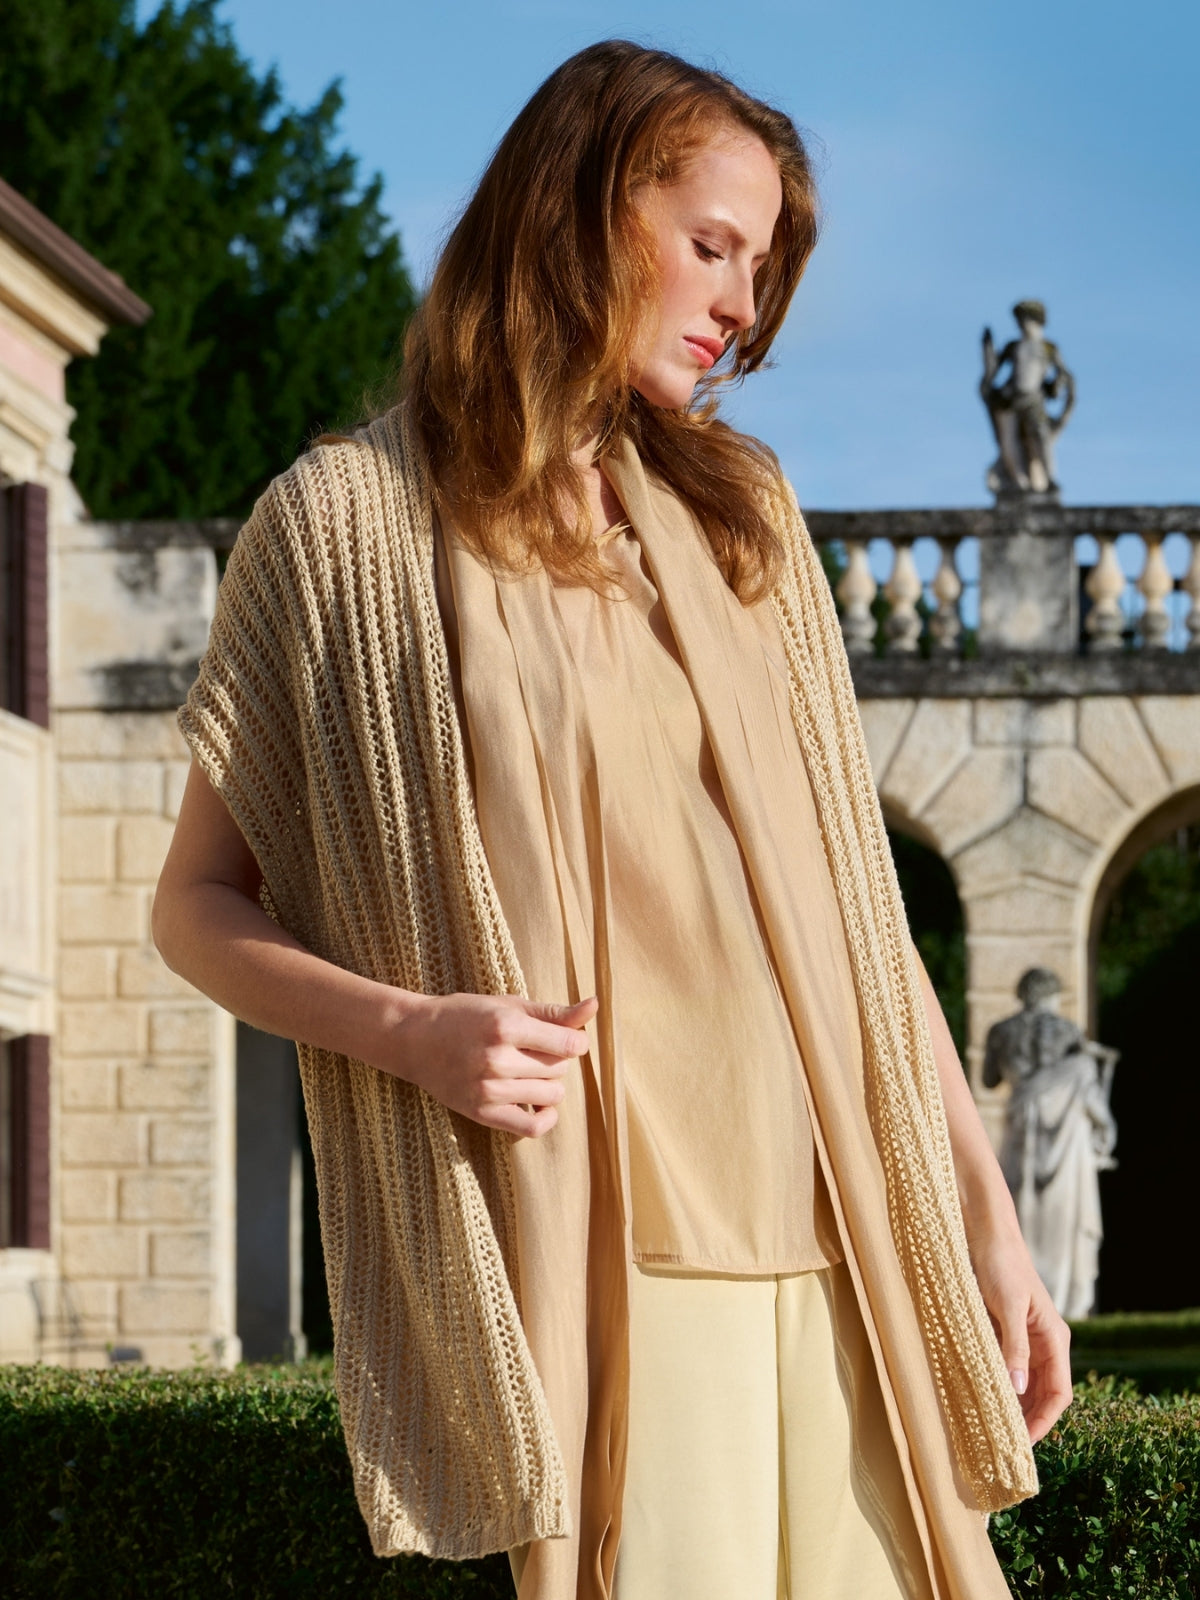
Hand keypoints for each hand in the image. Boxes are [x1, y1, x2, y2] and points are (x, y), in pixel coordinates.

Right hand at [383, 992, 597, 1138]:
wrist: (416, 1039)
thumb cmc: (466, 1016)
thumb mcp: (508, 1006)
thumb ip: (554, 1011)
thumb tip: (595, 1006)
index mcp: (505, 1026)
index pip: (568, 1043)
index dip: (576, 1042)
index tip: (565, 1039)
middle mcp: (497, 1059)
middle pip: (559, 1068)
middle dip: (556, 1060)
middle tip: (534, 1051)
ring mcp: (488, 1089)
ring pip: (551, 1095)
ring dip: (550, 1085)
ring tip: (531, 1073)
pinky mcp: (481, 1113)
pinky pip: (532, 1127)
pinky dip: (547, 1118)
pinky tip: (541, 1105)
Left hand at [969, 1228, 1072, 1443]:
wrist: (987, 1234)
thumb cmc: (1001, 1265)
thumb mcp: (1007, 1306)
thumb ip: (1014, 1347)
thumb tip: (1016, 1390)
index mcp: (1055, 1339)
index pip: (1059, 1394)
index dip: (1044, 1421)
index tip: (1023, 1442)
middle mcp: (1045, 1343)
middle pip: (1043, 1395)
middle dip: (1028, 1421)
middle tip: (1003, 1445)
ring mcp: (1026, 1340)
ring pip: (1024, 1385)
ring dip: (1012, 1406)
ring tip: (992, 1430)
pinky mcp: (1005, 1333)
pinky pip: (1006, 1369)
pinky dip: (997, 1386)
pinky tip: (981, 1398)